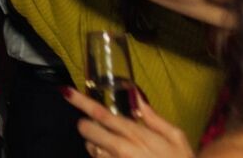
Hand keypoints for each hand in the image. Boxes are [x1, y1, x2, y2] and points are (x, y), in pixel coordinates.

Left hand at [65, 86, 193, 157]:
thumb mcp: (176, 137)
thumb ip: (155, 118)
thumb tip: (137, 99)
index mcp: (136, 135)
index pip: (101, 114)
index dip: (81, 101)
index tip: (66, 92)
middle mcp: (121, 150)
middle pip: (87, 130)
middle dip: (88, 126)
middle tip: (100, 128)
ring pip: (91, 149)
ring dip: (96, 146)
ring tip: (115, 149)